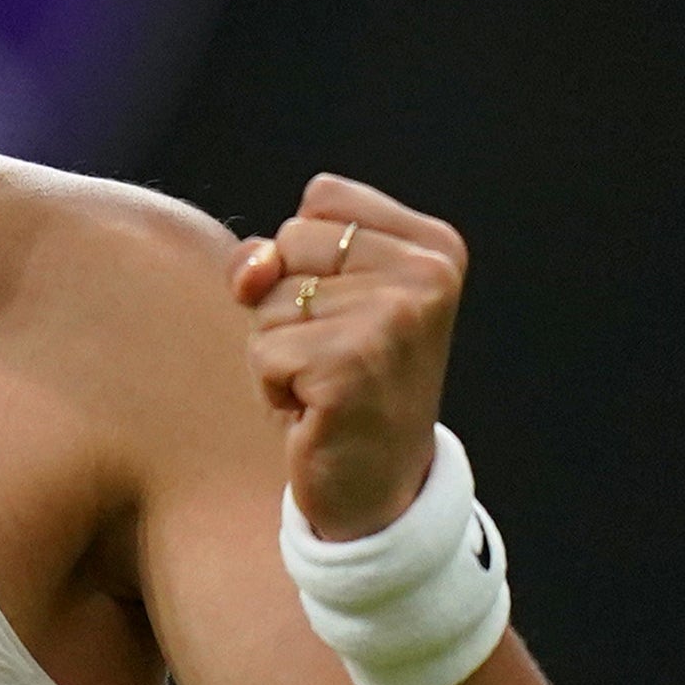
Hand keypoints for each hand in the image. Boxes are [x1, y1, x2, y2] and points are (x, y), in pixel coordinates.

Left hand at [229, 173, 465, 540]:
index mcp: (432, 244)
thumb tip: (252, 269)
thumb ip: (271, 257)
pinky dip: (272, 385)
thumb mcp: (312, 301)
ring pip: (269, 300)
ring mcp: (395, 317)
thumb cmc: (340, 384)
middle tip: (334, 355)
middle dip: (287, 304)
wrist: (377, 487)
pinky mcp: (354, 363)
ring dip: (278, 349)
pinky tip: (315, 408)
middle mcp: (427, 274)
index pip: (320, 197)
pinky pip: (264, 350)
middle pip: (289, 242)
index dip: (304, 257)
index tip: (346, 311)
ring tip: (325, 382)